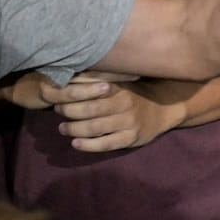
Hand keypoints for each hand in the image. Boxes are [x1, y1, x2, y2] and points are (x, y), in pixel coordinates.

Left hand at [41, 72, 174, 151]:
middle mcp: (124, 104)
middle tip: (56, 111)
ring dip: (74, 129)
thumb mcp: (119, 82)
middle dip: (68, 112)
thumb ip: (97, 79)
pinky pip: (106, 144)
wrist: (163, 109)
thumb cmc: (133, 94)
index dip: (70, 95)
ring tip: (62, 128)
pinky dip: (88, 145)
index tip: (57, 95)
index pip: (89, 91)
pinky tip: (76, 144)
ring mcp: (128, 122)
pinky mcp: (131, 138)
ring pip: (95, 128)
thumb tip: (69, 74)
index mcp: (118, 88)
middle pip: (89, 109)